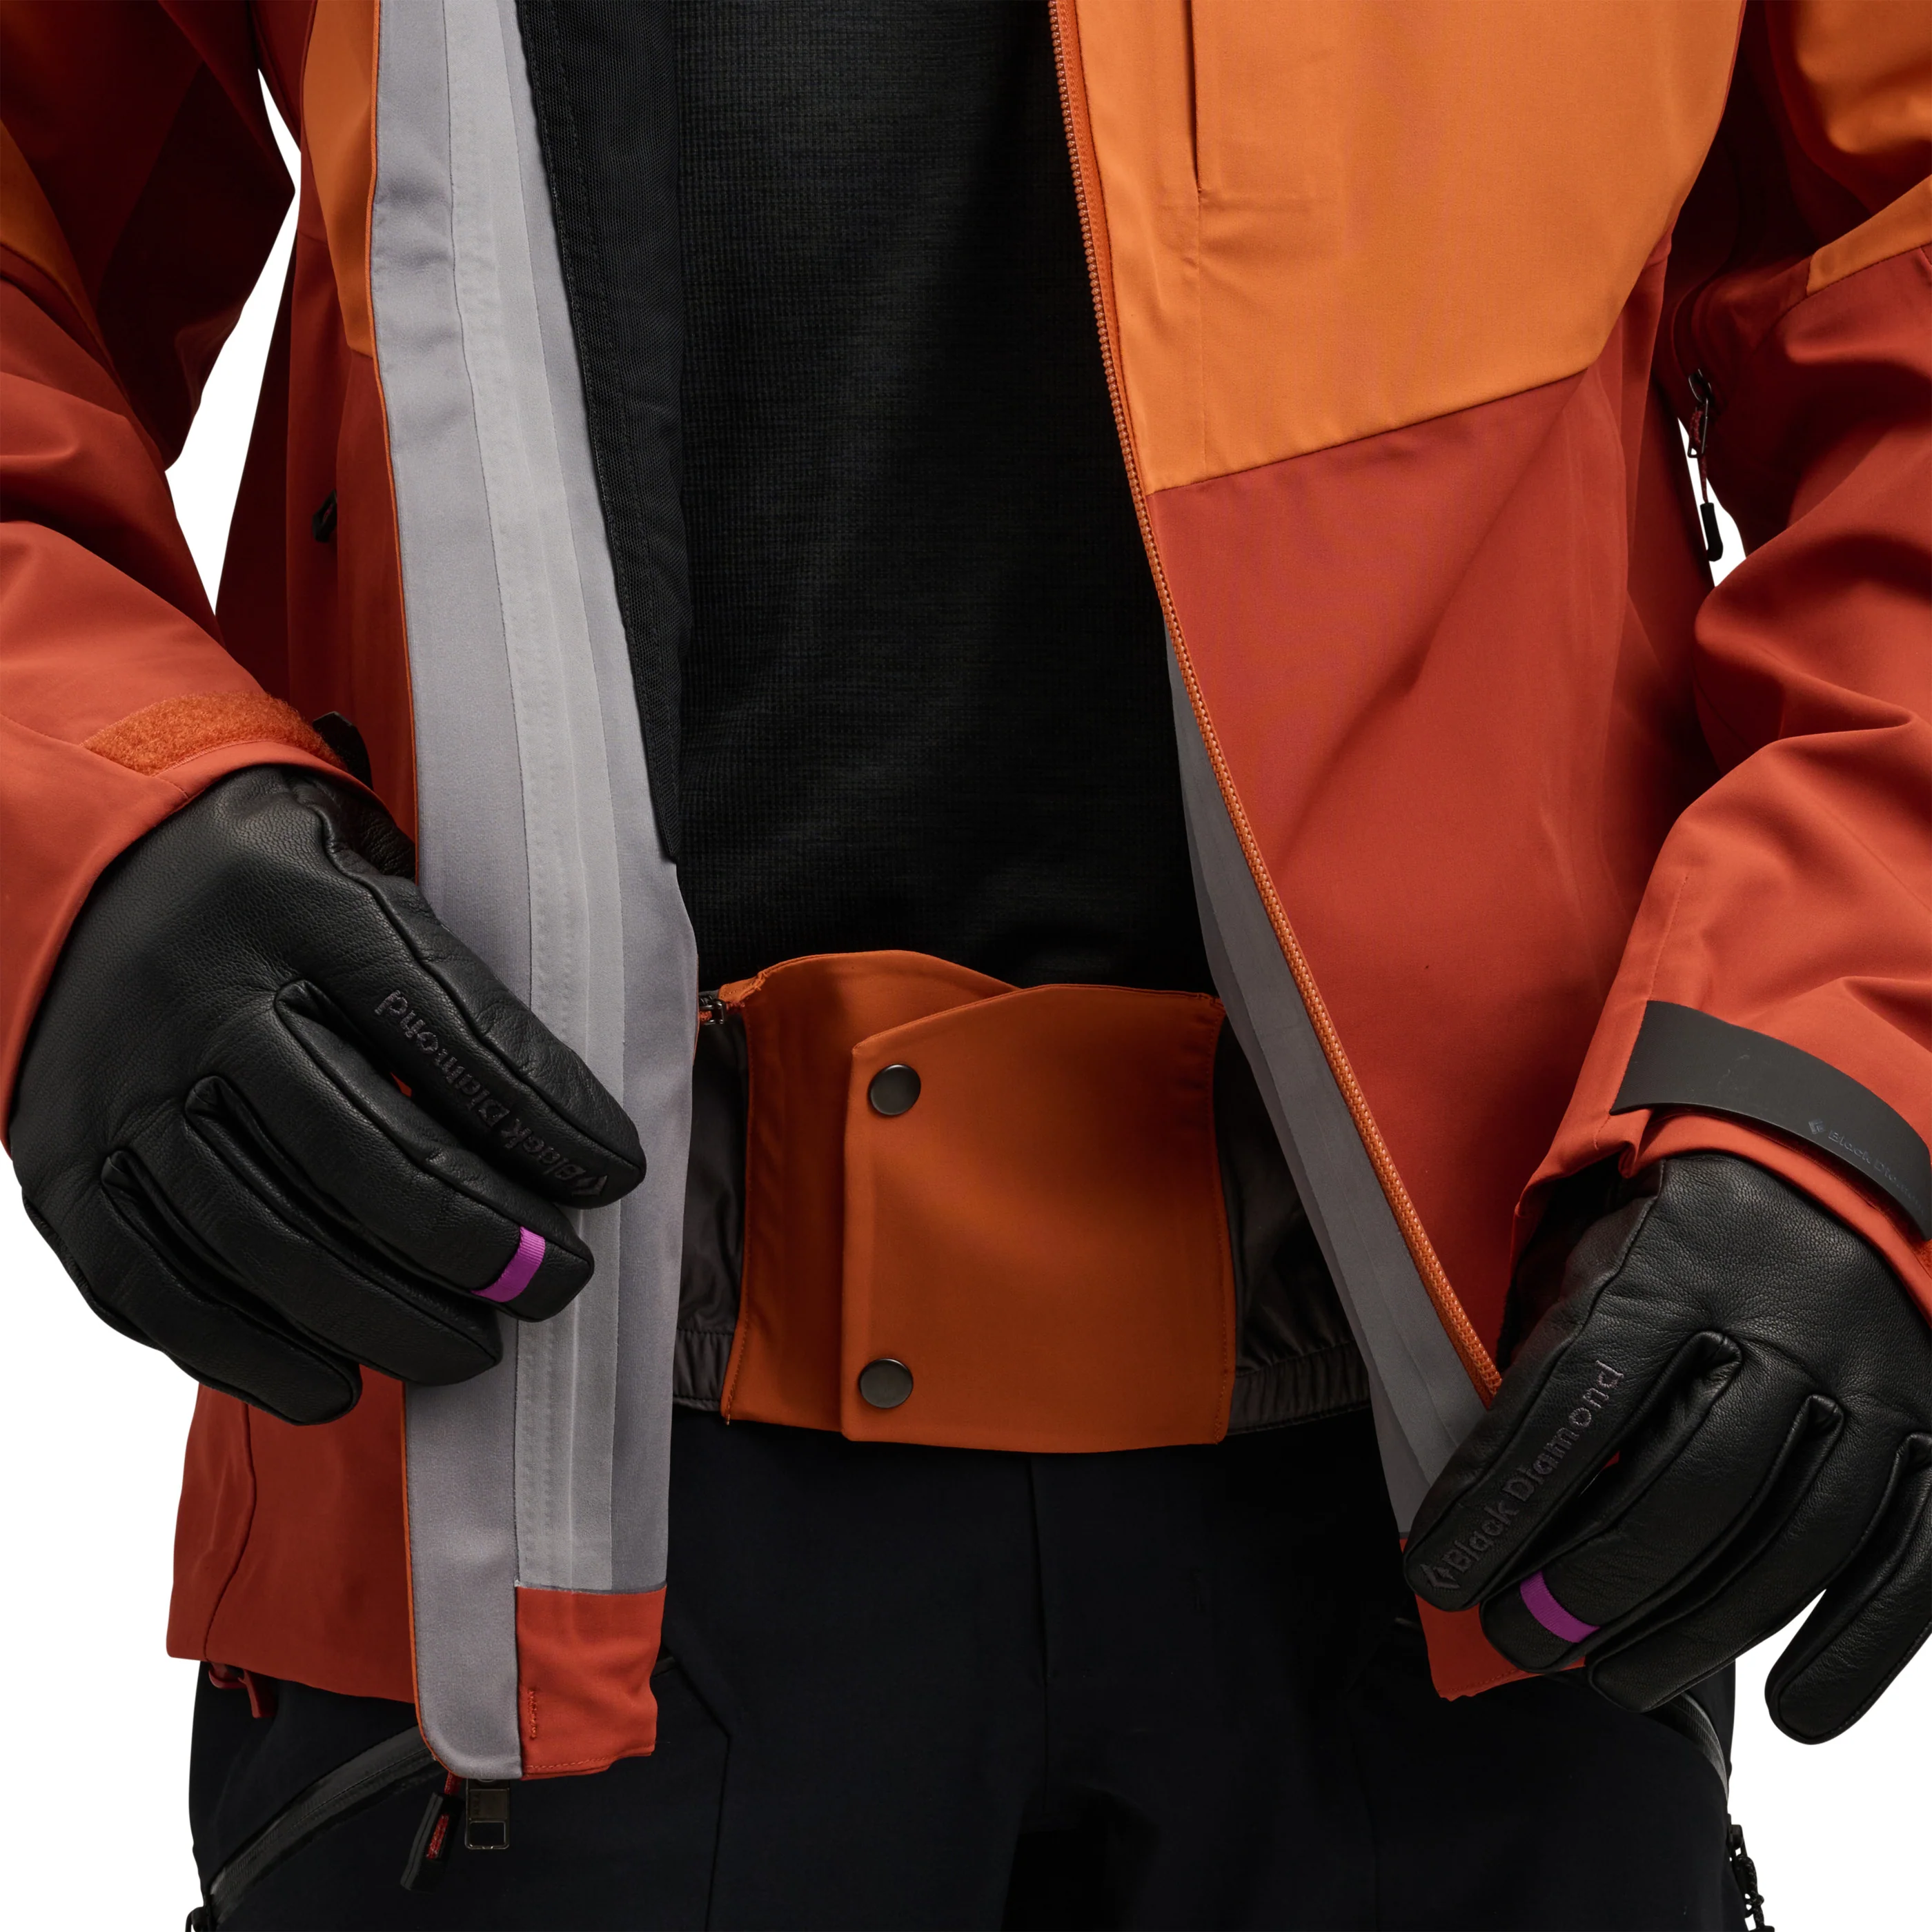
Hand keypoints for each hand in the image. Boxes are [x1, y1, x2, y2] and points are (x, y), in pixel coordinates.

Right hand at [11, 767, 644, 1424]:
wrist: (95, 873)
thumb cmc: (282, 892)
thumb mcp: (375, 876)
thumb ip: (454, 982)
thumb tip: (572, 1130)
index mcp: (299, 904)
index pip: (443, 1027)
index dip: (541, 1115)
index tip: (614, 1176)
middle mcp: (200, 996)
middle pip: (358, 1149)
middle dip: (476, 1238)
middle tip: (556, 1283)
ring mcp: (122, 1088)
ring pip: (266, 1235)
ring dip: (386, 1313)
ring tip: (475, 1348)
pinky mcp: (68, 1166)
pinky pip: (158, 1285)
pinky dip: (251, 1352)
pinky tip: (336, 1383)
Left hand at [1405, 1154, 1931, 1740]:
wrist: (1823, 1159)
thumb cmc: (1671, 1229)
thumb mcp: (1588, 1248)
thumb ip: (1543, 1353)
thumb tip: (1480, 1499)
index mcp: (1674, 1261)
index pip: (1575, 1394)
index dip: (1501, 1496)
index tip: (1439, 1572)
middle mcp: (1786, 1321)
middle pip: (1687, 1481)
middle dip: (1588, 1581)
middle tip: (1519, 1640)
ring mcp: (1875, 1382)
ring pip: (1790, 1539)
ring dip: (1693, 1631)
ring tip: (1610, 1677)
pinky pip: (1912, 1561)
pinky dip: (1854, 1646)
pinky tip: (1793, 1706)